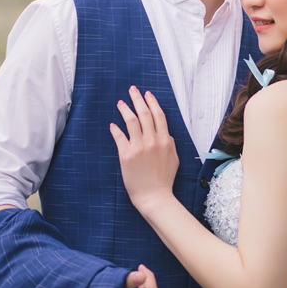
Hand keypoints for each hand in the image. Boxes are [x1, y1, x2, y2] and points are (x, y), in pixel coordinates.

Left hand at [110, 88, 178, 215]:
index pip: (159, 116)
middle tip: (132, 90)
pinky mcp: (126, 155)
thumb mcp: (174, 159)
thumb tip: (165, 134)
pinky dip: (115, 129)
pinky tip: (112, 125)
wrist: (155, 197)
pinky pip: (119, 137)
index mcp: (166, 140)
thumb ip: (170, 144)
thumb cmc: (164, 180)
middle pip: (145, 113)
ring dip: (125, 109)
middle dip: (138, 99)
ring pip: (132, 121)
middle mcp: (153, 141)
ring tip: (120, 103)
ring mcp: (139, 147)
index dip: (152, 102)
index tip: (147, 94)